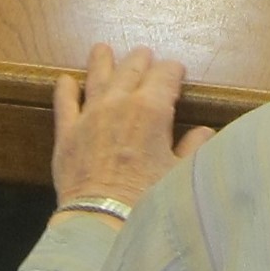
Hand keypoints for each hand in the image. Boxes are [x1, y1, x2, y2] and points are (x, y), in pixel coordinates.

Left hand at [51, 43, 212, 212]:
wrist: (105, 221)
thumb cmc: (149, 200)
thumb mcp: (181, 174)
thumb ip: (194, 148)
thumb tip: (204, 133)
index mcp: (152, 109)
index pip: (165, 75)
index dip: (173, 71)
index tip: (177, 72)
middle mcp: (119, 103)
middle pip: (131, 70)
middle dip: (141, 61)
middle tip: (145, 55)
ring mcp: (90, 115)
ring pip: (97, 78)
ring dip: (102, 61)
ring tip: (102, 49)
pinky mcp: (67, 133)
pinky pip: (64, 103)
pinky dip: (65, 89)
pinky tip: (65, 80)